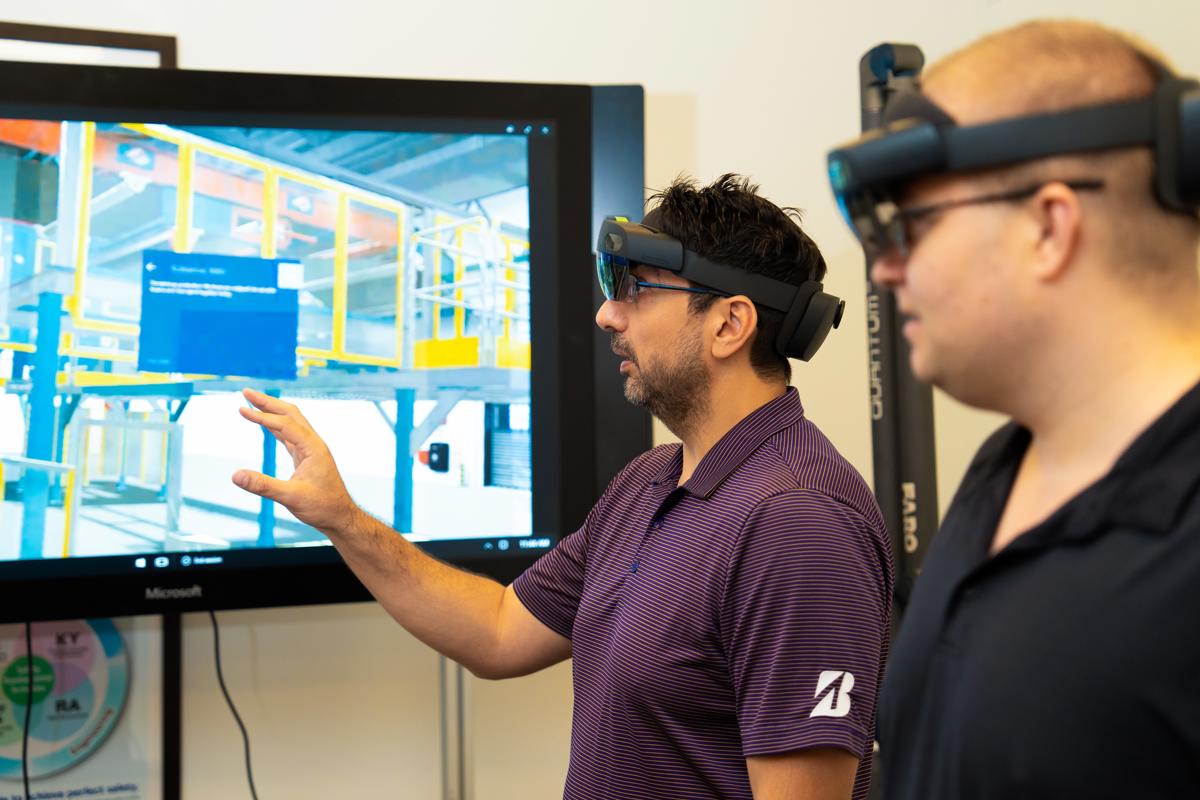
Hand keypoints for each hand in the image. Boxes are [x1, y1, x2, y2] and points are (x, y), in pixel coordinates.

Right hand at [231, 388, 360, 534]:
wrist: (340, 517)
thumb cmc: (321, 507)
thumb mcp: (290, 497)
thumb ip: (262, 485)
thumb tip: (235, 475)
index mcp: (313, 448)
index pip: (285, 425)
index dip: (262, 417)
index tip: (241, 409)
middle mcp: (313, 444)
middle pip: (290, 414)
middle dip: (268, 402)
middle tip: (246, 391)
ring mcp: (310, 449)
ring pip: (290, 422)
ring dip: (272, 411)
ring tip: (252, 402)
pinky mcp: (306, 457)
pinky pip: (289, 435)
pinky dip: (275, 426)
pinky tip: (266, 424)